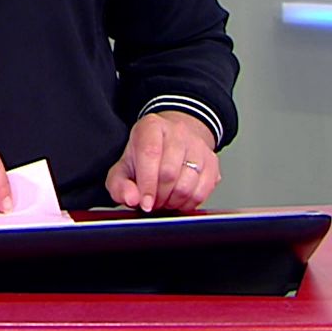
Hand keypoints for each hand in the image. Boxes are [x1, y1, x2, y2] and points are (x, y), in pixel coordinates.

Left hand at [105, 111, 219, 212]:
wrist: (171, 143)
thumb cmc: (145, 156)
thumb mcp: (124, 167)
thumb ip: (119, 184)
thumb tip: (131, 198)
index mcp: (152, 126)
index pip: (150, 154)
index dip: (147, 184)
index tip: (145, 203)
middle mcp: (178, 131)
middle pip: (169, 173)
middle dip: (159, 196)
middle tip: (153, 202)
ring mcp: (198, 145)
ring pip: (187, 185)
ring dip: (173, 201)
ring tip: (164, 199)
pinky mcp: (212, 161)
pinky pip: (202, 191)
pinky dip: (188, 203)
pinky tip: (178, 200)